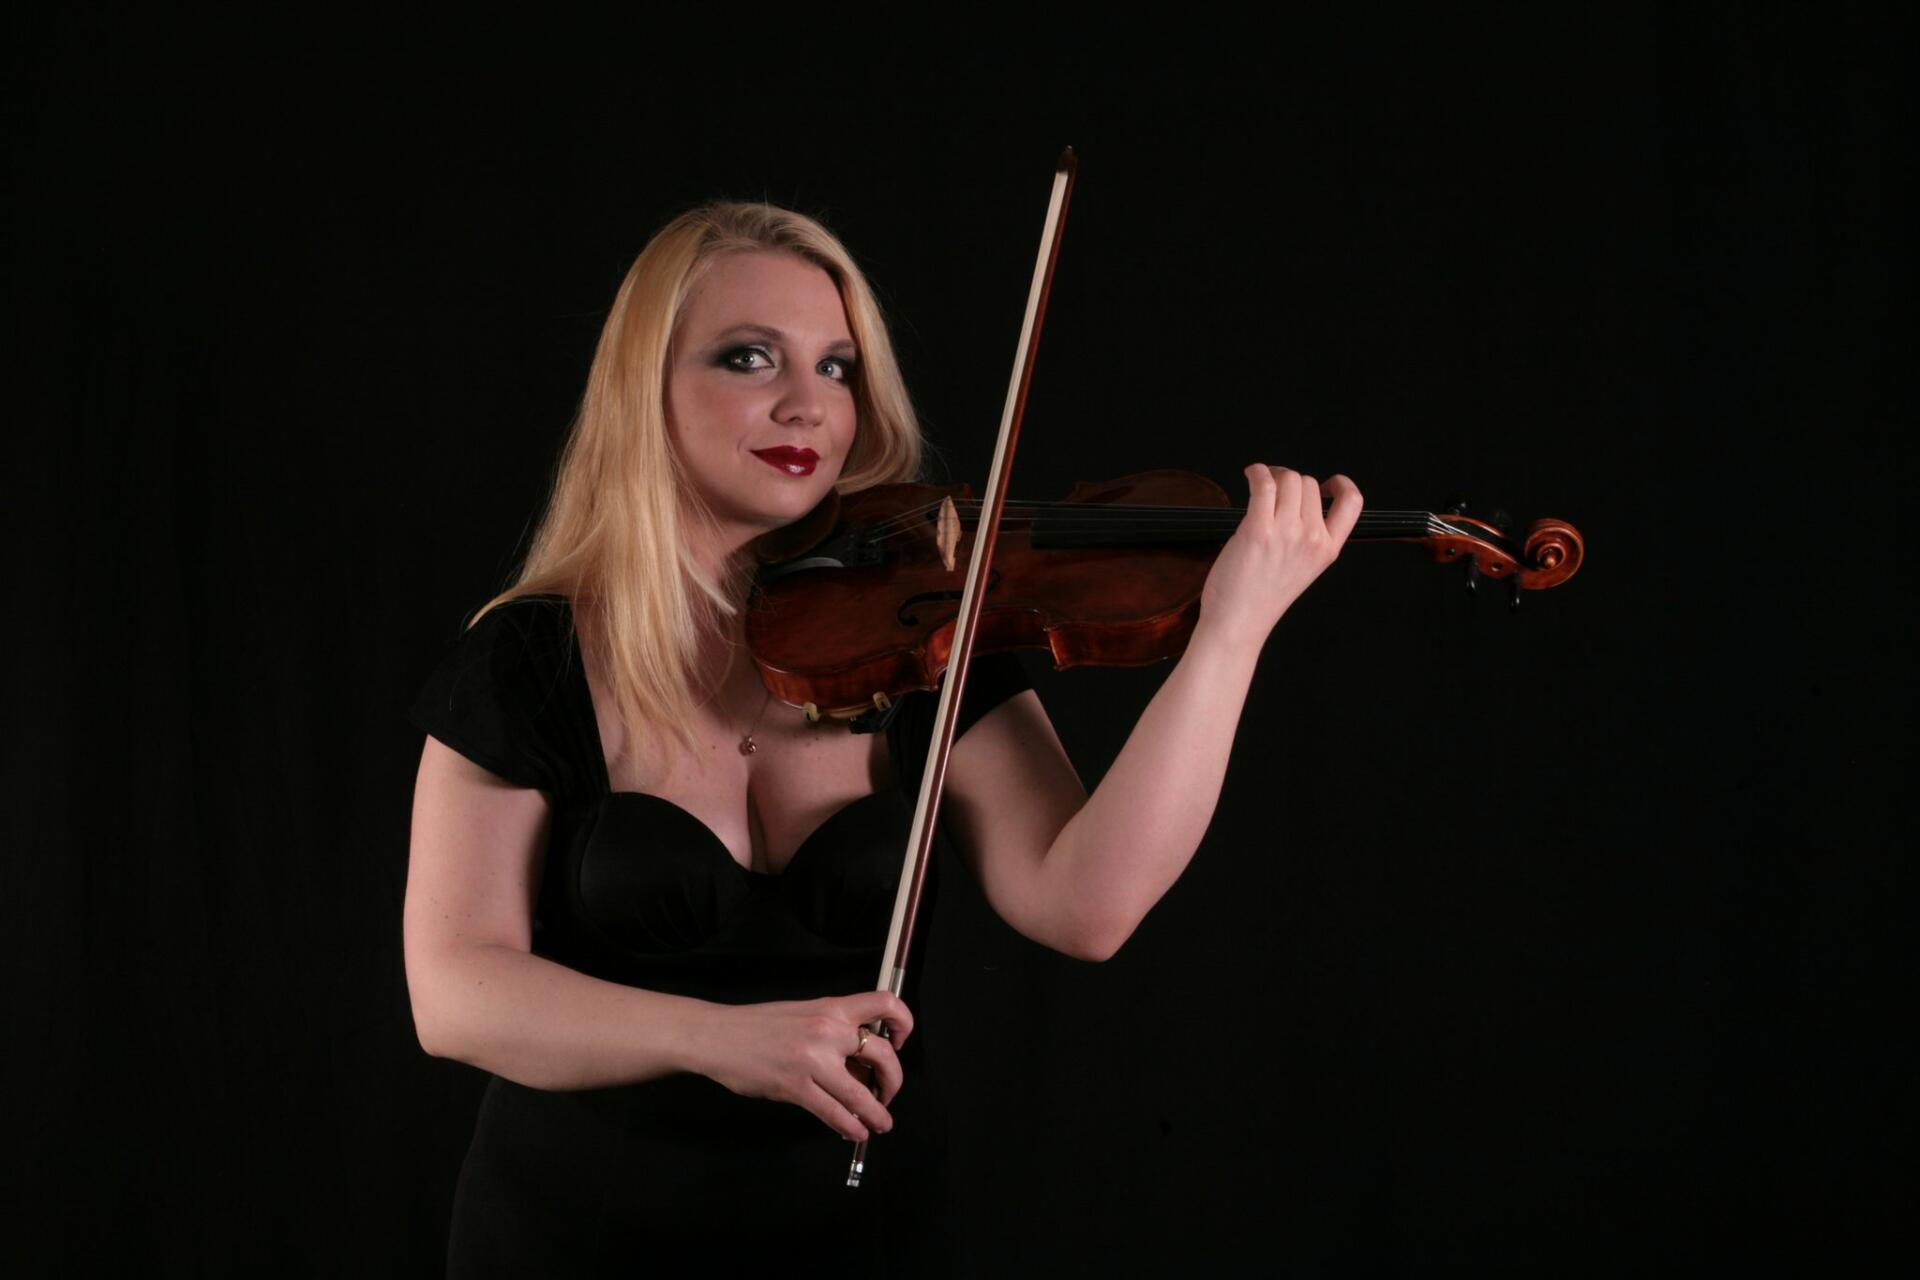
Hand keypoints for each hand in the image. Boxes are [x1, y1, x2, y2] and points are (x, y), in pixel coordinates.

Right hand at [693, 992, 913, 1140]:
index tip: (900, 1042)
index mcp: (831, 1008)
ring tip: (881, 1124)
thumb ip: (834, 1034)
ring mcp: (813, 1061)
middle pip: (882, 1056)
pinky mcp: (795, 1087)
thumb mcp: (804, 1016)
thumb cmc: (759, 1026)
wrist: (718, 1036)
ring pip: (861, 1094)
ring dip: (877, 1114)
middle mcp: (828, 1030)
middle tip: (888, 1094)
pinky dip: (851, 1126)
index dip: (903, 1023)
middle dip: (893, 1081)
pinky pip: (834, 1113)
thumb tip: (861, 1067)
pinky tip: (853, 1130)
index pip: (885, 1004)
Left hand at [1197, 465, 1362, 651]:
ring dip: (1272, 475)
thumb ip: (1308, 539)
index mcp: (1328, 550)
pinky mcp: (1258, 530)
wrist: (1238, 624)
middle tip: (1273, 490)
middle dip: (1290, 481)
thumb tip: (1296, 500)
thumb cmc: (1260, 598)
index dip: (1342, 485)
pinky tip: (1250, 474)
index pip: (1353, 503)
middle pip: (1309, 484)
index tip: (1326, 483)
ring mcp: (1287, 533)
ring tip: (1259, 486)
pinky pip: (1264, 483)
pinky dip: (1256, 472)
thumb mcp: (1302, 569)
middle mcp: (1313, 539)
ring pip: (1288, 478)